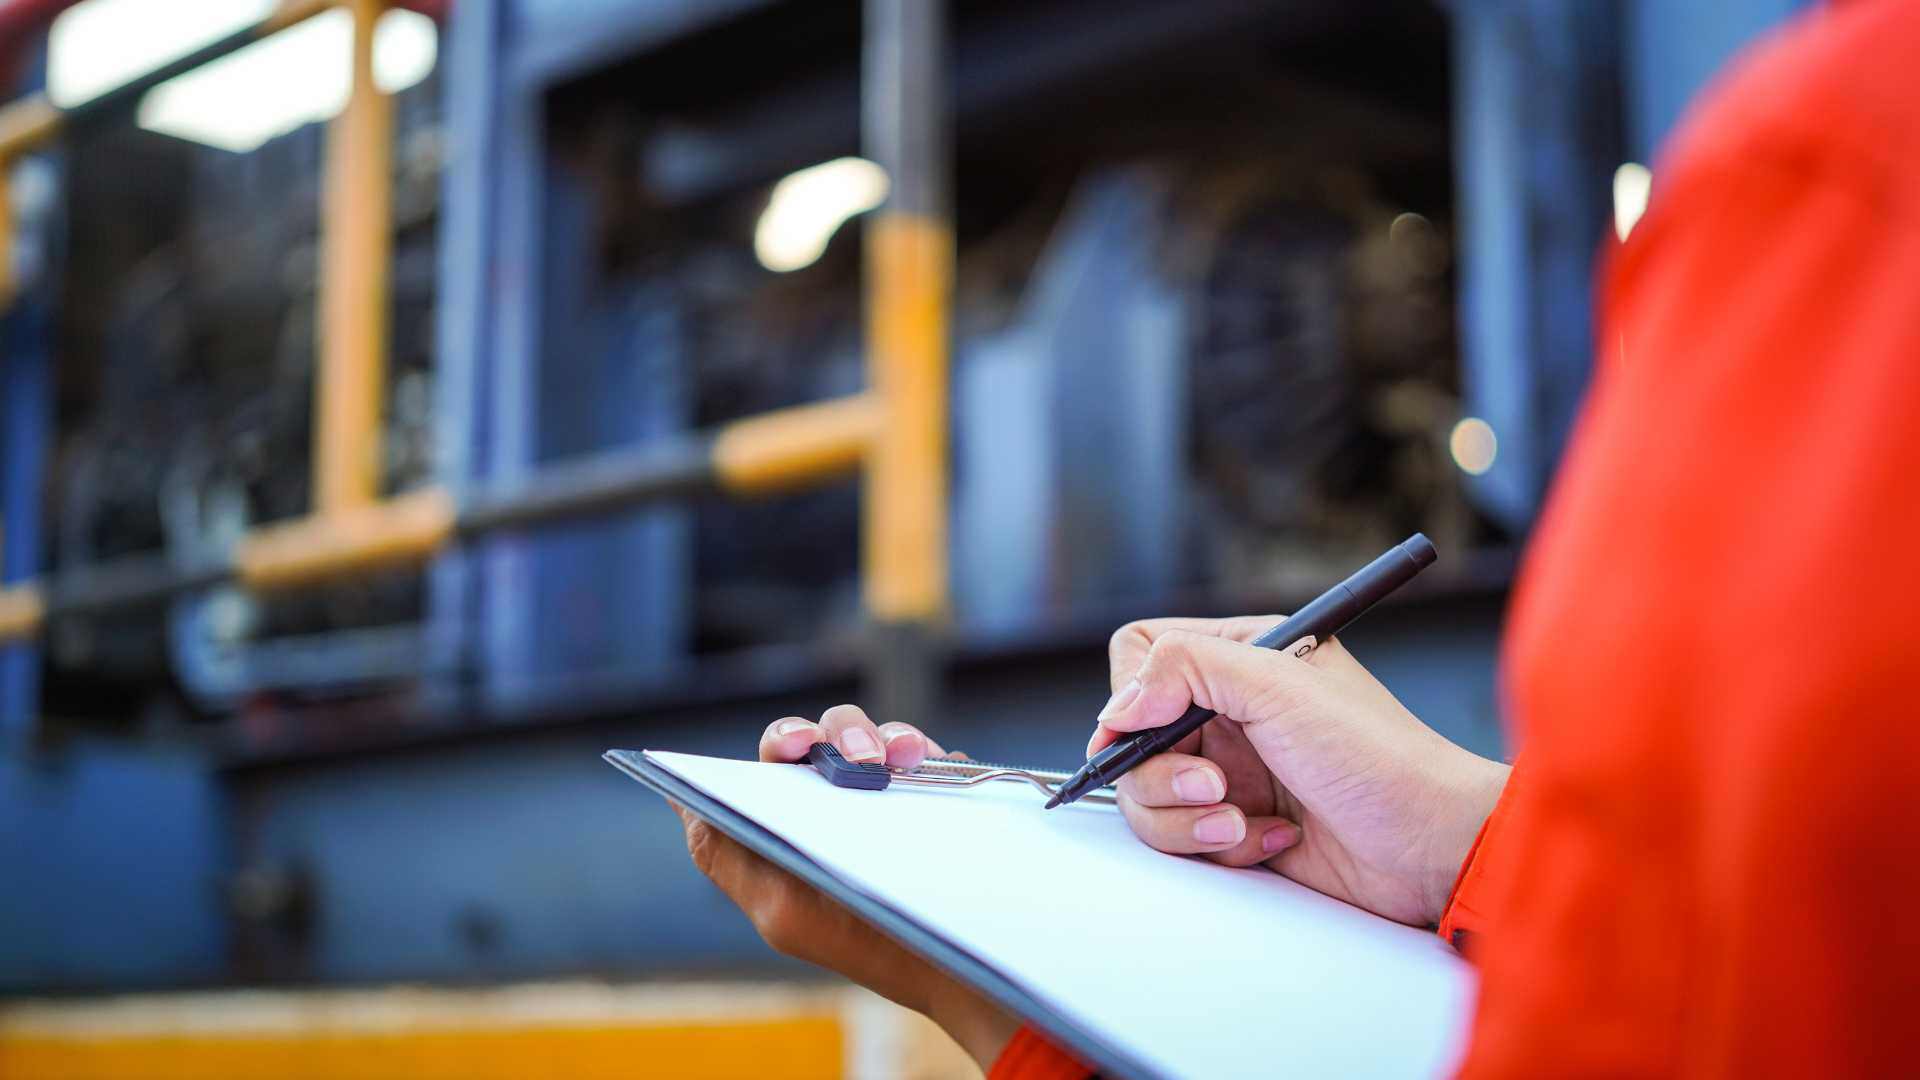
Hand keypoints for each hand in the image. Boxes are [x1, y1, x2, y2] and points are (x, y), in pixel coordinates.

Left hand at [677, 704, 1018, 1068]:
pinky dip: (927, 751)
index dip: (782, 739)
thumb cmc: (860, 945)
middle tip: (860, 760)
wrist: (953, 971)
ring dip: (884, 738)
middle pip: (826, 736)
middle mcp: (838, 798)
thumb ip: (727, 855)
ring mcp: (887, 791)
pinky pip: (927, 752)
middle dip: (840, 735)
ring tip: (899, 763)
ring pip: (877, 735)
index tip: (795, 745)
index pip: (775, 760)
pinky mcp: (933, 791)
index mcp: (794, 819)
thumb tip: (680, 800)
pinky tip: (930, 766)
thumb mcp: (781, 912)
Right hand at [1093, 616, 1508, 925]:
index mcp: (1242, 656)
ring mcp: (1231, 769)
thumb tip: (1118, 707)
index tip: (1145, 729)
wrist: (1431, 844)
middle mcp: (1229, 709)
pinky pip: (1185, 838)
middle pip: (1133, 737)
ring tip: (1242, 821)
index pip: (1141, 654)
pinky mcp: (1237, 823)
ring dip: (1188, 818)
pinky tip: (1278, 837)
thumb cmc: (1378, 756)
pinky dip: (1224, 844)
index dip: (1131, 693)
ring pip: (1149, 795)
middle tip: (1214, 784)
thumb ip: (1186, 669)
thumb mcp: (1279, 686)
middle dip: (1164, 773)